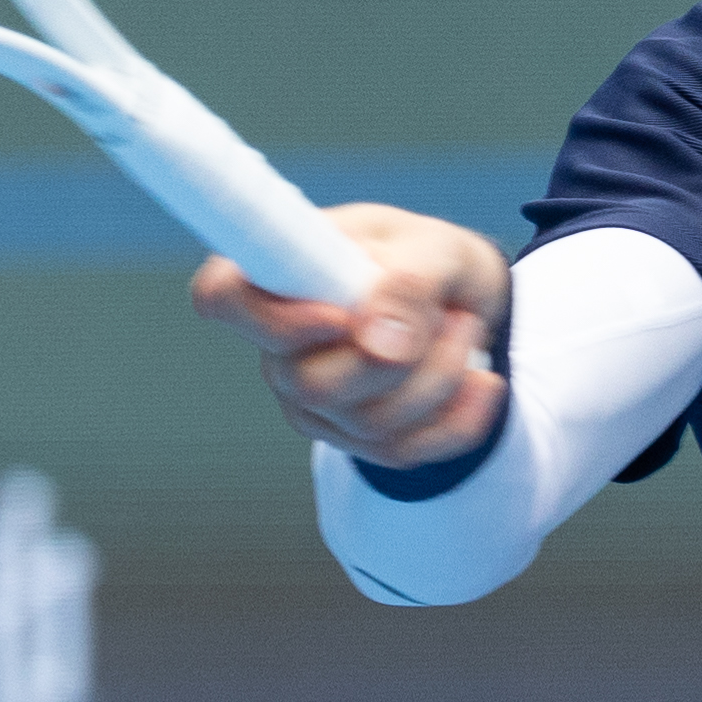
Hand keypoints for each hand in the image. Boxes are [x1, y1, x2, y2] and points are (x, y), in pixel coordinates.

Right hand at [192, 205, 511, 470]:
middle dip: (401, 358)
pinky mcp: (352, 438)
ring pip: (367, 423)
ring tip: (464, 329)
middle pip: (311, 383)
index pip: (220, 298)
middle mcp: (276, 346)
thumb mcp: (435, 249)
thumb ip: (408, 283)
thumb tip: (382, 345)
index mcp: (275, 273)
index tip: (342, 316)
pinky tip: (481, 382)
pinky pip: (401, 452)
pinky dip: (457, 419)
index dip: (273, 318)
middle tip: (449, 313)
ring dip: (439, 378)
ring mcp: (309, 400)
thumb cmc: (428, 259)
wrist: (462, 301)